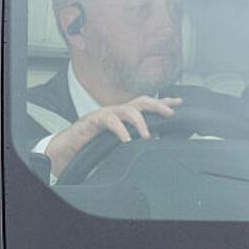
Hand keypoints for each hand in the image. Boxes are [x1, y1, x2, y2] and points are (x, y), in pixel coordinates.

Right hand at [44, 96, 181, 177]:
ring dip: (140, 122)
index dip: (164, 102)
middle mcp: (118, 111)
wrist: (69, 147)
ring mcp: (106, 113)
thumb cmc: (94, 143)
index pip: (147, 105)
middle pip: (142, 101)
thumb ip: (135, 140)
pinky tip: (127, 140)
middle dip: (158, 105)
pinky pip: (110, 121)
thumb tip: (154, 143)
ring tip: (147, 135)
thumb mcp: (120, 141)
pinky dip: (120, 131)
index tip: (180, 103)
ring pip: (128, 109)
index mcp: (125, 115)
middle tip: (171, 113)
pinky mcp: (94, 120)